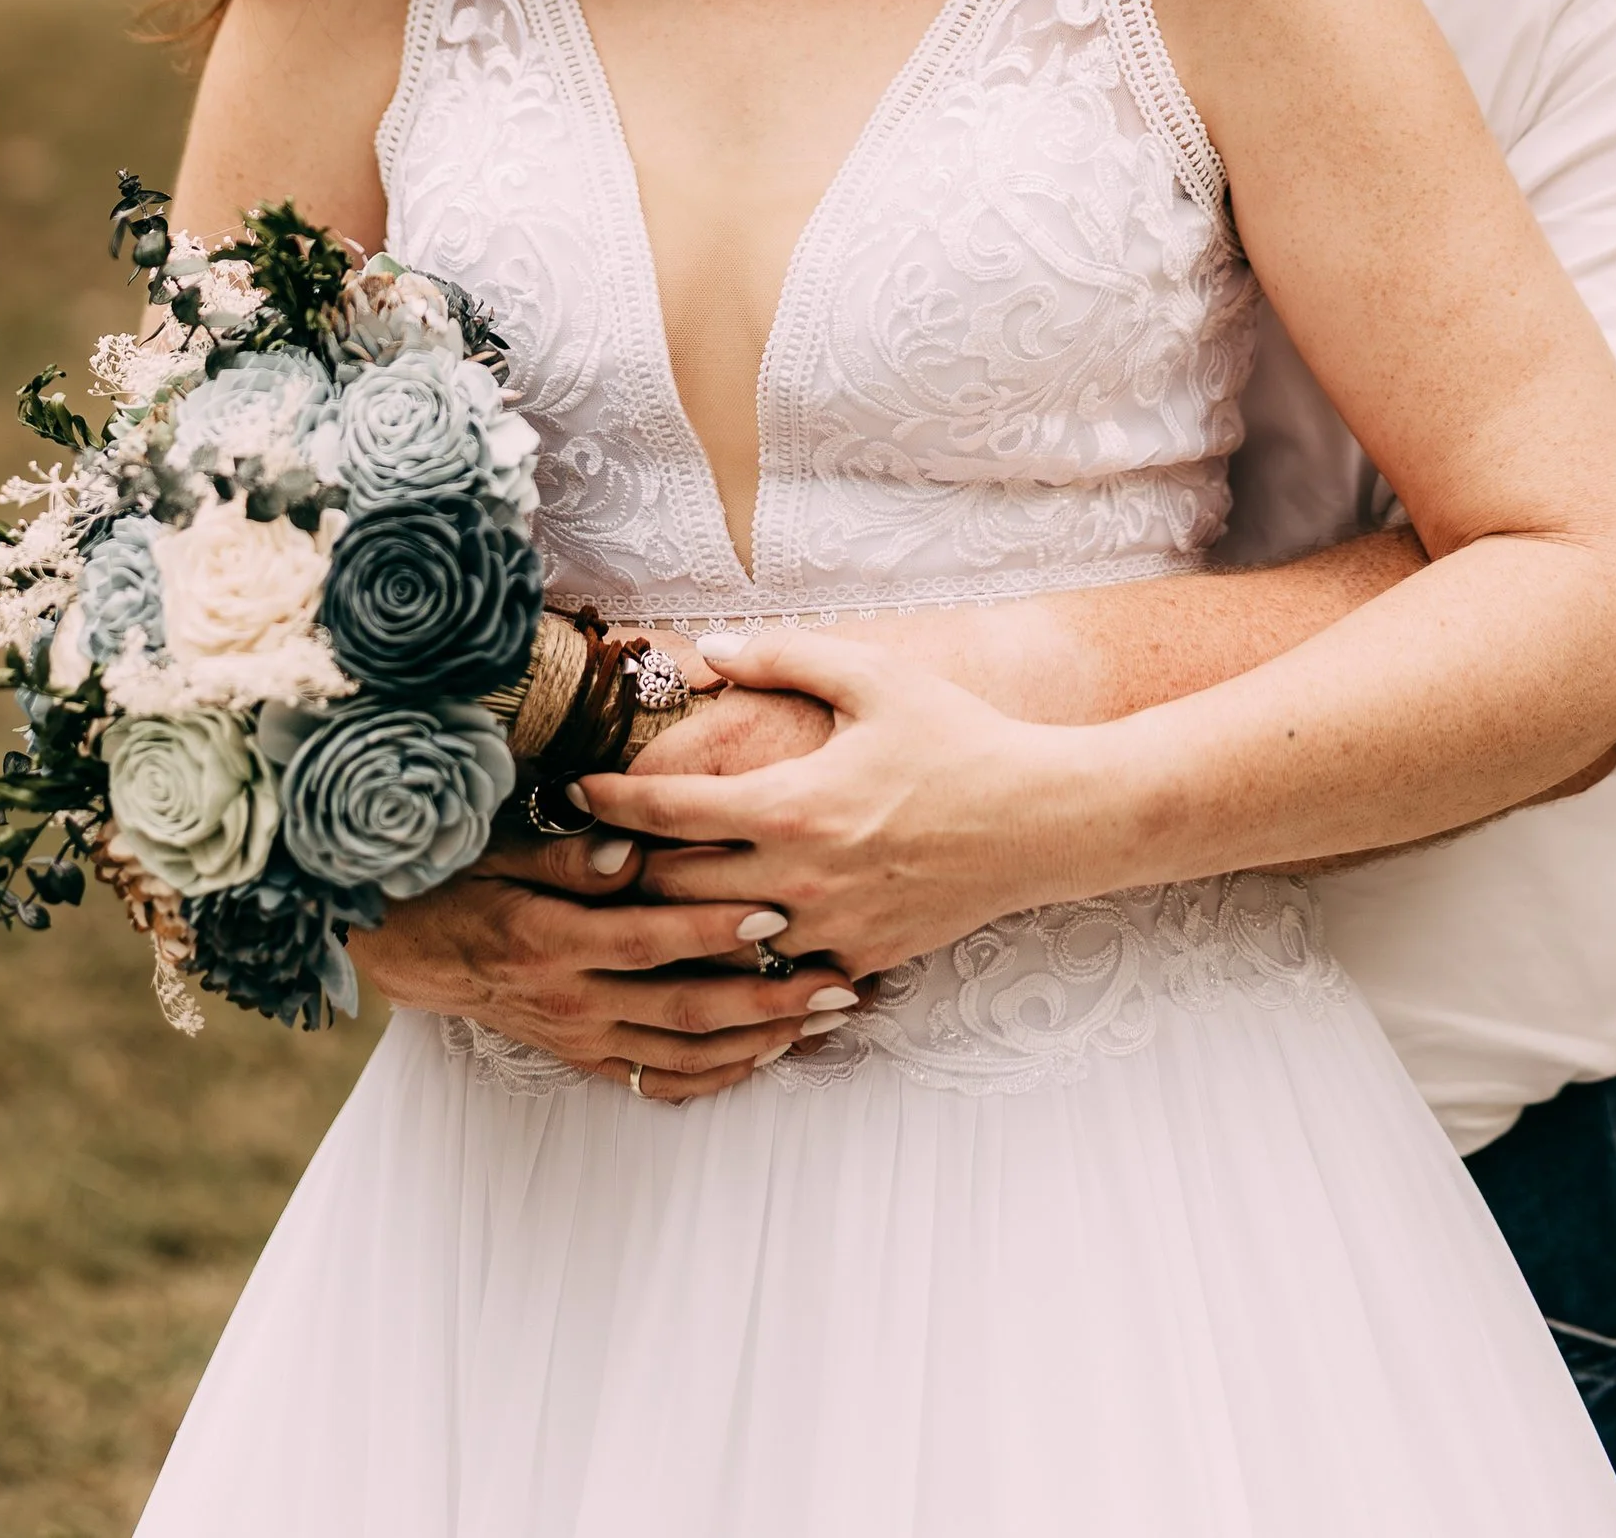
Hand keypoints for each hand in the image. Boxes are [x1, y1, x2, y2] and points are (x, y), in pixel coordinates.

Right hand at [351, 826, 861, 1103]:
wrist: (412, 945)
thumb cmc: (464, 876)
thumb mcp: (500, 848)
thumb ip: (568, 851)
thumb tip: (629, 845)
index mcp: (551, 941)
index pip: (647, 939)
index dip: (712, 931)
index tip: (775, 913)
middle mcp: (572, 1000)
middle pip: (684, 1008)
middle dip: (768, 1000)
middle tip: (839, 984)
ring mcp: (581, 1036)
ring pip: (683, 1052)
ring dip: (760, 1041)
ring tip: (826, 1020)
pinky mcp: (585, 1056)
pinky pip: (659, 1079)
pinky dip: (716, 1073)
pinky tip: (767, 1056)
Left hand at [575, 625, 1111, 978]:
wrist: (1044, 821)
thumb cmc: (960, 739)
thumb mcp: (875, 678)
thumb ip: (786, 656)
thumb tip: (709, 647)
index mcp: (789, 807)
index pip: (666, 814)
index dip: (608, 803)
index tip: (571, 793)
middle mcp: (796, 880)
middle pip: (672, 890)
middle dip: (632, 868)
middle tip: (603, 846)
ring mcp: (828, 929)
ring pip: (718, 942)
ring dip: (684, 918)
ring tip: (656, 892)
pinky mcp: (860, 958)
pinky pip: (779, 967)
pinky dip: (751, 950)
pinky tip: (741, 927)